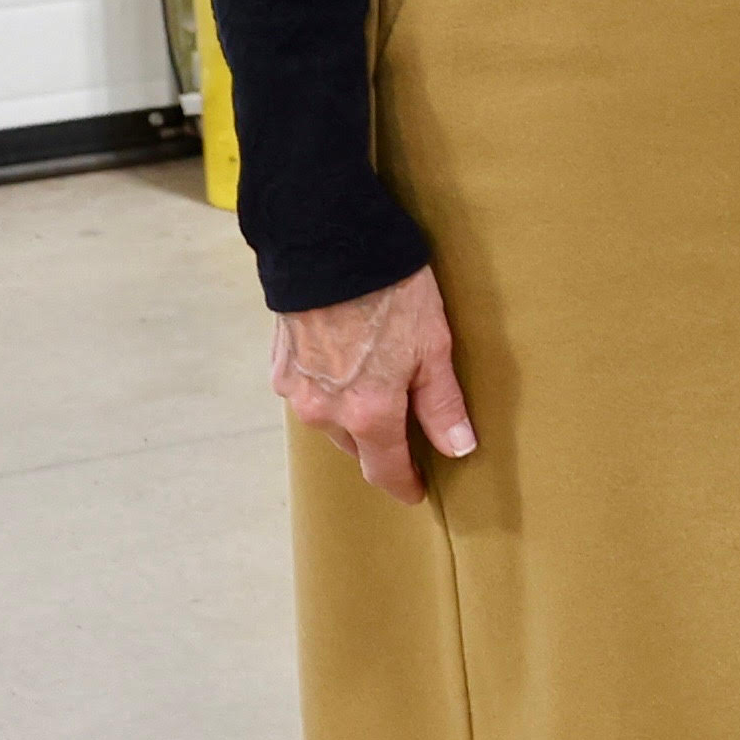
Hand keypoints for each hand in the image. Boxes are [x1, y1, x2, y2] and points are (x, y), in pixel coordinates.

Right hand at [270, 264, 470, 502]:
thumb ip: (442, 404)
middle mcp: (325, 413)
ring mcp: (297, 392)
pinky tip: (348, 367)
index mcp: (368, 414)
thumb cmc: (391, 293)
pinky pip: (310, 395)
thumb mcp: (433, 347)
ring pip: (330, 422)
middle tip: (406, 435)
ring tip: (378, 393)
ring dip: (353, 418)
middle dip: (381, 447)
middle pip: (357, 447)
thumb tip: (458, 448)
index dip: (403, 485)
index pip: (385, 470)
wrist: (329, 248)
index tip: (415, 491)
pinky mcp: (280, 369)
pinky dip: (330, 392)